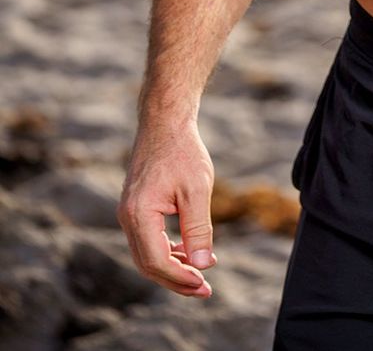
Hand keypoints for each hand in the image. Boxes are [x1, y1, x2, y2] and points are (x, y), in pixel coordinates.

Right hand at [117, 119, 217, 298]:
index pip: (156, 261)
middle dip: (176, 280)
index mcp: (139, 214)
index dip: (181, 277)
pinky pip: (148, 240)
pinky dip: (167, 250)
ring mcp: (129, 213)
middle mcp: (127, 217)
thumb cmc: (182, 151)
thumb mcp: (197, 190)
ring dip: (173, 267)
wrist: (165, 122)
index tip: (205, 283)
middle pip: (148, 264)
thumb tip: (203, 265)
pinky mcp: (135, 208)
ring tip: (200, 274)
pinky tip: (189, 251)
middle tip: (204, 290)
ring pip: (147, 254)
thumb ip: (198, 229)